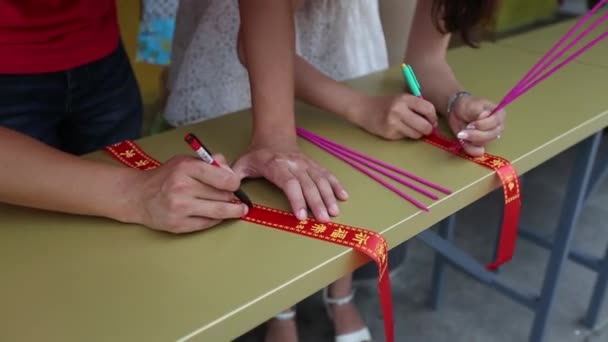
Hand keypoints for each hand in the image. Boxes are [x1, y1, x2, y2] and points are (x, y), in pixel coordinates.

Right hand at [131, 154, 248, 233]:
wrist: (138, 195)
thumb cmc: (166, 177)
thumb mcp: (185, 161)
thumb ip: (209, 163)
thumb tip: (230, 171)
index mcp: (186, 168)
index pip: (223, 178)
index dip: (234, 183)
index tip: (235, 185)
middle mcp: (182, 188)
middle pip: (223, 196)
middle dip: (233, 197)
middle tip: (238, 198)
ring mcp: (180, 208)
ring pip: (218, 212)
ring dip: (232, 211)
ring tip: (239, 210)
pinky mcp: (178, 225)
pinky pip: (207, 224)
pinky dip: (216, 219)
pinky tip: (218, 216)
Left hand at [233, 142, 347, 221]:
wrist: (273, 137)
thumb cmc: (257, 155)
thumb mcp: (242, 164)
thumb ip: (234, 177)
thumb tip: (228, 192)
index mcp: (277, 166)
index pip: (289, 184)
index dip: (296, 199)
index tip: (301, 215)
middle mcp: (295, 165)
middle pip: (308, 185)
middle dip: (317, 203)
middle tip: (323, 219)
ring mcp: (306, 165)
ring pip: (320, 180)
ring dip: (329, 196)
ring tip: (334, 212)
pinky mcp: (314, 166)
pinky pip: (327, 175)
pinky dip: (336, 185)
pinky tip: (343, 196)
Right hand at [351, 94, 437, 139]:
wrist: (363, 108)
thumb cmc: (386, 103)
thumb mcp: (401, 98)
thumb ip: (416, 106)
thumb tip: (433, 121)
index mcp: (404, 98)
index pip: (428, 109)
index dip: (433, 117)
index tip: (432, 120)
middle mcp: (399, 110)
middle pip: (424, 125)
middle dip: (428, 129)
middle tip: (426, 129)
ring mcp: (393, 123)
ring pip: (416, 134)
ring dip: (417, 134)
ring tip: (411, 129)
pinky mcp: (389, 133)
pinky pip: (405, 137)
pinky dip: (405, 134)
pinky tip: (398, 129)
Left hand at [448, 95, 505, 156]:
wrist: (456, 111)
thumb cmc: (467, 105)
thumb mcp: (472, 104)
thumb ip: (478, 111)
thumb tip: (482, 119)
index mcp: (499, 114)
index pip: (495, 123)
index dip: (482, 125)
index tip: (470, 123)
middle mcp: (498, 126)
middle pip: (490, 135)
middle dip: (475, 134)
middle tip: (465, 128)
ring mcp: (490, 137)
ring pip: (483, 143)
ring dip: (470, 139)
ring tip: (463, 131)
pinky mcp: (481, 144)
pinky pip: (478, 151)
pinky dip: (469, 148)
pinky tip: (464, 141)